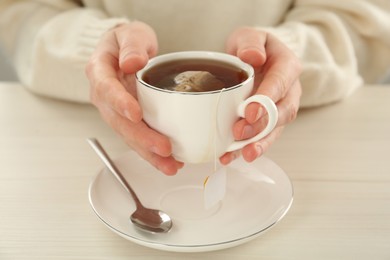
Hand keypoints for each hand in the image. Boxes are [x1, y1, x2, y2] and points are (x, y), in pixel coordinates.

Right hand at [86, 21, 183, 174]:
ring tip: (169, 165)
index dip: (120, 103)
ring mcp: (116, 111)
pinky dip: (152, 152)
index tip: (136, 114)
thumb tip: (132, 62)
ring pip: (128, 136)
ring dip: (148, 153)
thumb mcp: (131, 34)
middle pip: (119, 121)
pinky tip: (169, 162)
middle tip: (163, 148)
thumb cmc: (127, 42)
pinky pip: (138, 138)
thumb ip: (132, 45)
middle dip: (141, 138)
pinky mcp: (128, 120)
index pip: (107, 89)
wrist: (126, 52)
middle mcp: (104, 96)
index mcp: (100, 72)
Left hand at [221, 27, 301, 163]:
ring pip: (274, 130)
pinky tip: (229, 157)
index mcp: (287, 67)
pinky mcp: (268, 122)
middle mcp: (289, 91)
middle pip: (281, 112)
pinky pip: (260, 138)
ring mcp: (280, 109)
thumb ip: (251, 43)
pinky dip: (245, 148)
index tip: (250, 112)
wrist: (254, 59)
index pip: (280, 84)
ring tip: (242, 155)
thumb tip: (253, 56)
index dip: (266, 100)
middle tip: (240, 133)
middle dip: (261, 126)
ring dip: (258, 144)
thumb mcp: (249, 36)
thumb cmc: (252, 47)